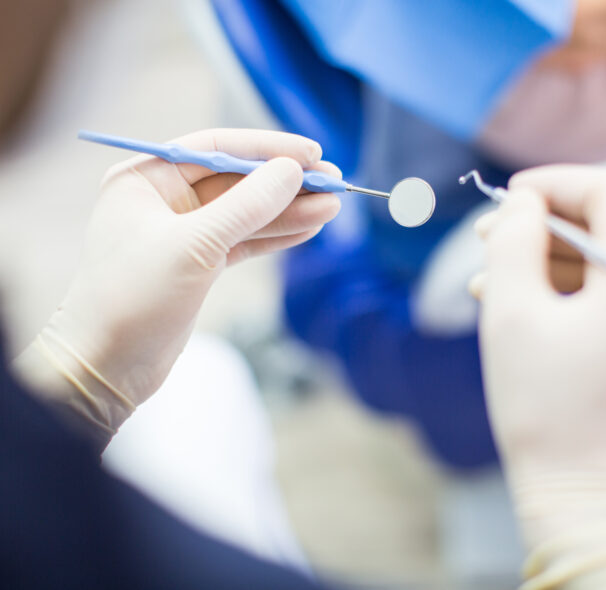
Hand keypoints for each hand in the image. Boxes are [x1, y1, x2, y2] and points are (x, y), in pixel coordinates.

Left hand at [13, 129, 340, 443]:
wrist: (106, 367)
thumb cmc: (134, 299)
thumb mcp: (194, 246)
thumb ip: (246, 206)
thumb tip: (291, 171)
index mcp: (146, 179)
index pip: (216, 147)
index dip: (267, 148)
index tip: (312, 153)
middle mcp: (164, 200)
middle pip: (236, 180)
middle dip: (284, 183)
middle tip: (334, 181)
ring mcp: (183, 234)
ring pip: (245, 213)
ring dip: (288, 211)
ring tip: (332, 206)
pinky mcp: (199, 265)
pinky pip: (244, 241)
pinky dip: (275, 236)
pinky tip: (308, 228)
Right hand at [474, 166, 605, 588]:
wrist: (582, 497)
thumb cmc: (543, 410)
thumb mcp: (510, 312)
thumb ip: (511, 240)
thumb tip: (522, 205)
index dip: (554, 183)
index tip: (508, 194)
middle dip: (543, 226)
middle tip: (488, 238)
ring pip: (605, 264)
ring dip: (548, 261)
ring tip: (489, 280)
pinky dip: (567, 292)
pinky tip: (520, 306)